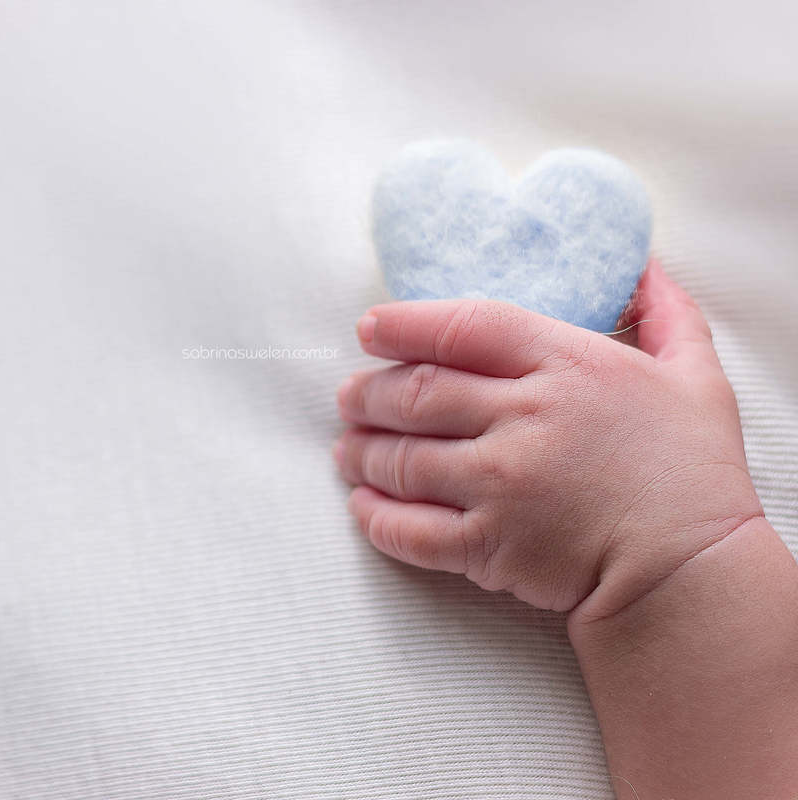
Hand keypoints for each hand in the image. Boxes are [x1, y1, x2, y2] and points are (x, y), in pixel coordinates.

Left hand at [334, 259, 763, 617]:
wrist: (690, 572)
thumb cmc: (693, 470)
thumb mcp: (694, 372)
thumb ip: (661, 311)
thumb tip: (641, 262)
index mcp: (565, 364)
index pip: (461, 327)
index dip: (403, 324)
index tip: (369, 328)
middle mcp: (522, 419)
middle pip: (415, 392)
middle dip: (366, 393)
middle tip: (348, 395)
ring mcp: (499, 484)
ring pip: (401, 458)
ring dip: (361, 451)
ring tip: (347, 448)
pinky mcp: (487, 546)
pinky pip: (408, 528)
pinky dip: (374, 516)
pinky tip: (362, 504)